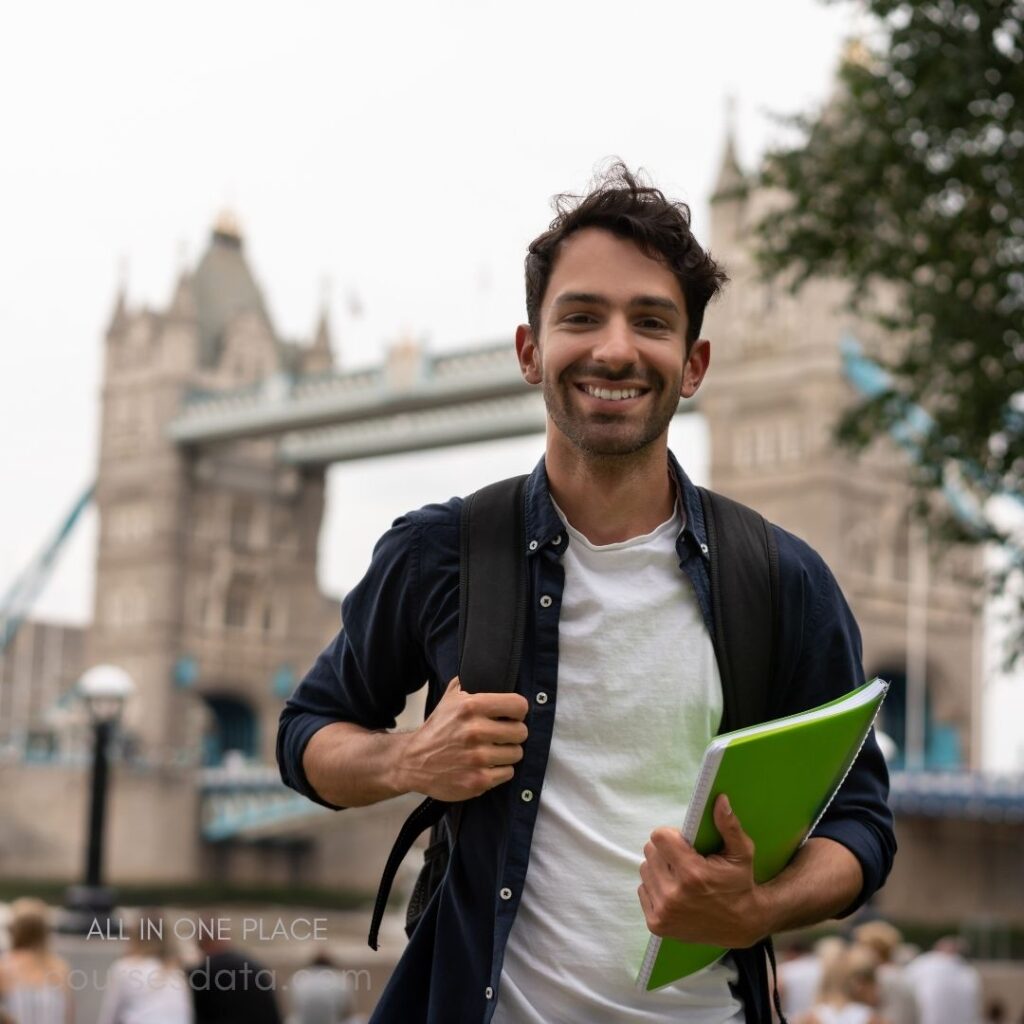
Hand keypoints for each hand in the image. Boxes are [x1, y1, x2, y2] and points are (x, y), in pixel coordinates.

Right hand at [397, 676, 528, 800]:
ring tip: (492, 751)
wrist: (413, 761)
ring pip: (516, 754)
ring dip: (507, 753)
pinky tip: (487, 766)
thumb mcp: (449, 699)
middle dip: (513, 734)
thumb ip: (469, 683)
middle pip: (521, 732)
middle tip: (501, 735)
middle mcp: (475, 731)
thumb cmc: (437, 729)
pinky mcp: (478, 780)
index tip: (512, 715)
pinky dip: (500, 771)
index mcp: (471, 707)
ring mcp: (477, 758)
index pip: (518, 705)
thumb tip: (488, 671)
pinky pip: (508, 773)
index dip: (517, 711)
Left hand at [637, 794, 766, 948]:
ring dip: (659, 869)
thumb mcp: (741, 854)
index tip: (684, 843)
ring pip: (645, 869)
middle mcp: (674, 894)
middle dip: (665, 852)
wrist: (740, 926)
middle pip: (650, 852)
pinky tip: (675, 893)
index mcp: (692, 874)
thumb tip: (719, 798)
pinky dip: (655, 887)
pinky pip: (643, 889)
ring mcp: (664, 911)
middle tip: (684, 861)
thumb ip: (728, 826)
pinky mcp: (656, 924)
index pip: (659, 837)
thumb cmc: (739, 884)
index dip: (671, 836)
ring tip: (680, 877)